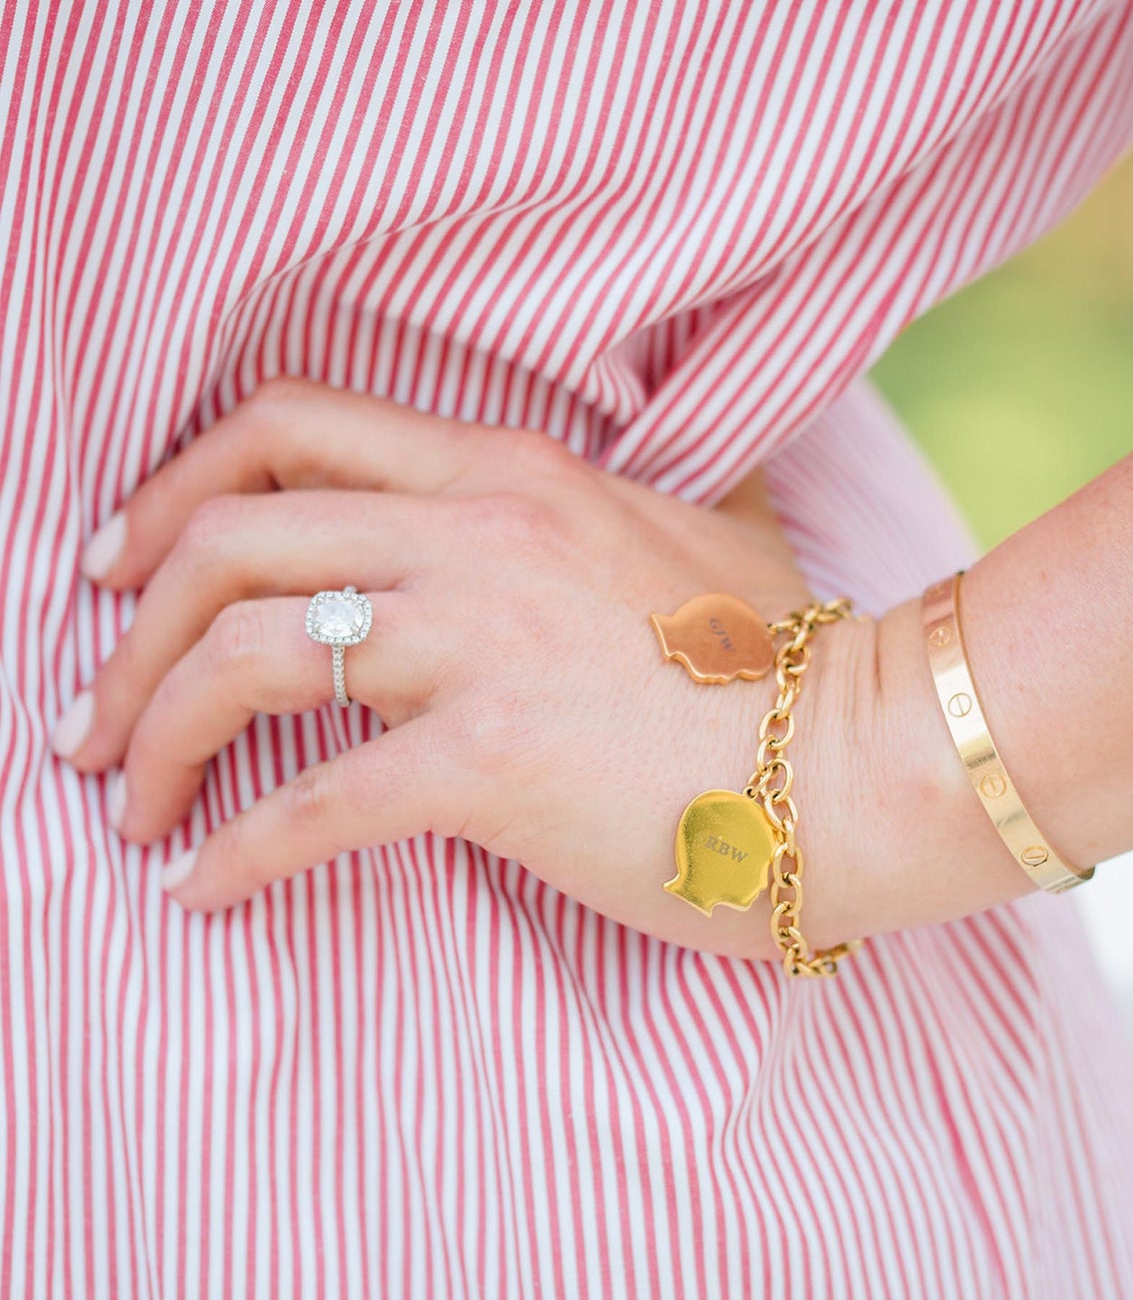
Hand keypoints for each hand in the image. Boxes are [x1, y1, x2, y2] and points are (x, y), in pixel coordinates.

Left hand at [52, 375, 918, 961]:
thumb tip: (604, 504)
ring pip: (242, 656)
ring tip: (124, 798)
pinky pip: (311, 804)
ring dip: (151, 733)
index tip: (124, 559)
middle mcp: (479, 533)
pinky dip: (233, 850)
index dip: (178, 483)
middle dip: (127, 620)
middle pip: (228, 536)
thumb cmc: (783, 659)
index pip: (289, 426)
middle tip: (92, 702)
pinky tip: (203, 887)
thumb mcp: (692, 536)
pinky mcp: (494, 760)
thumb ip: (614, 507)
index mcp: (511, 473)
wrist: (860, 752)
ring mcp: (483, 641)